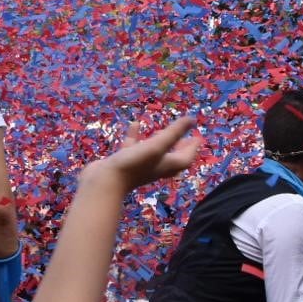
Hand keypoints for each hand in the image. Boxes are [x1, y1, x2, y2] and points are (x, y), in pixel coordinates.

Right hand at [85, 118, 203, 191]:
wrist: (104, 182)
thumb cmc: (134, 165)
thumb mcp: (157, 146)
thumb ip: (174, 132)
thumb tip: (192, 119)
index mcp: (167, 166)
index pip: (185, 158)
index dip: (193, 148)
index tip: (197, 137)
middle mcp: (155, 167)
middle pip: (172, 157)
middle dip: (179, 147)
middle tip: (185, 136)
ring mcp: (139, 165)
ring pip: (153, 152)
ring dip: (158, 142)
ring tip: (159, 130)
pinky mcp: (124, 162)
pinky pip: (133, 147)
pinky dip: (135, 136)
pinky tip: (134, 125)